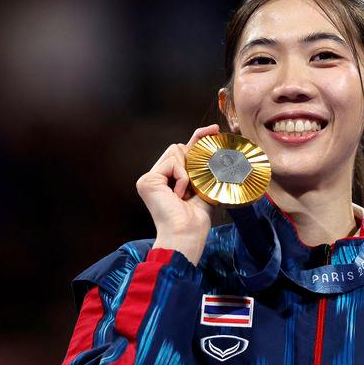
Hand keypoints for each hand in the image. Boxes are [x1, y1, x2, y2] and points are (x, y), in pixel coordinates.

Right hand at [135, 124, 220, 263]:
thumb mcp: (204, 188)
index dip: (198, 138)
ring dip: (188, 172)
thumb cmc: (196, 219)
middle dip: (194, 154)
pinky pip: (172, 163)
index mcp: (167, 180)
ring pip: (175, 151)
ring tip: (186, 194)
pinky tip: (180, 195)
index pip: (182, 152)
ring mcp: (149, 179)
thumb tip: (216, 148)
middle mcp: (156, 177)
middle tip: (199, 178)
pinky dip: (182, 177)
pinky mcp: (147, 181)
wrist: (186, 234)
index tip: (214, 130)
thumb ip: (204, 169)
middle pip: (177, 148)